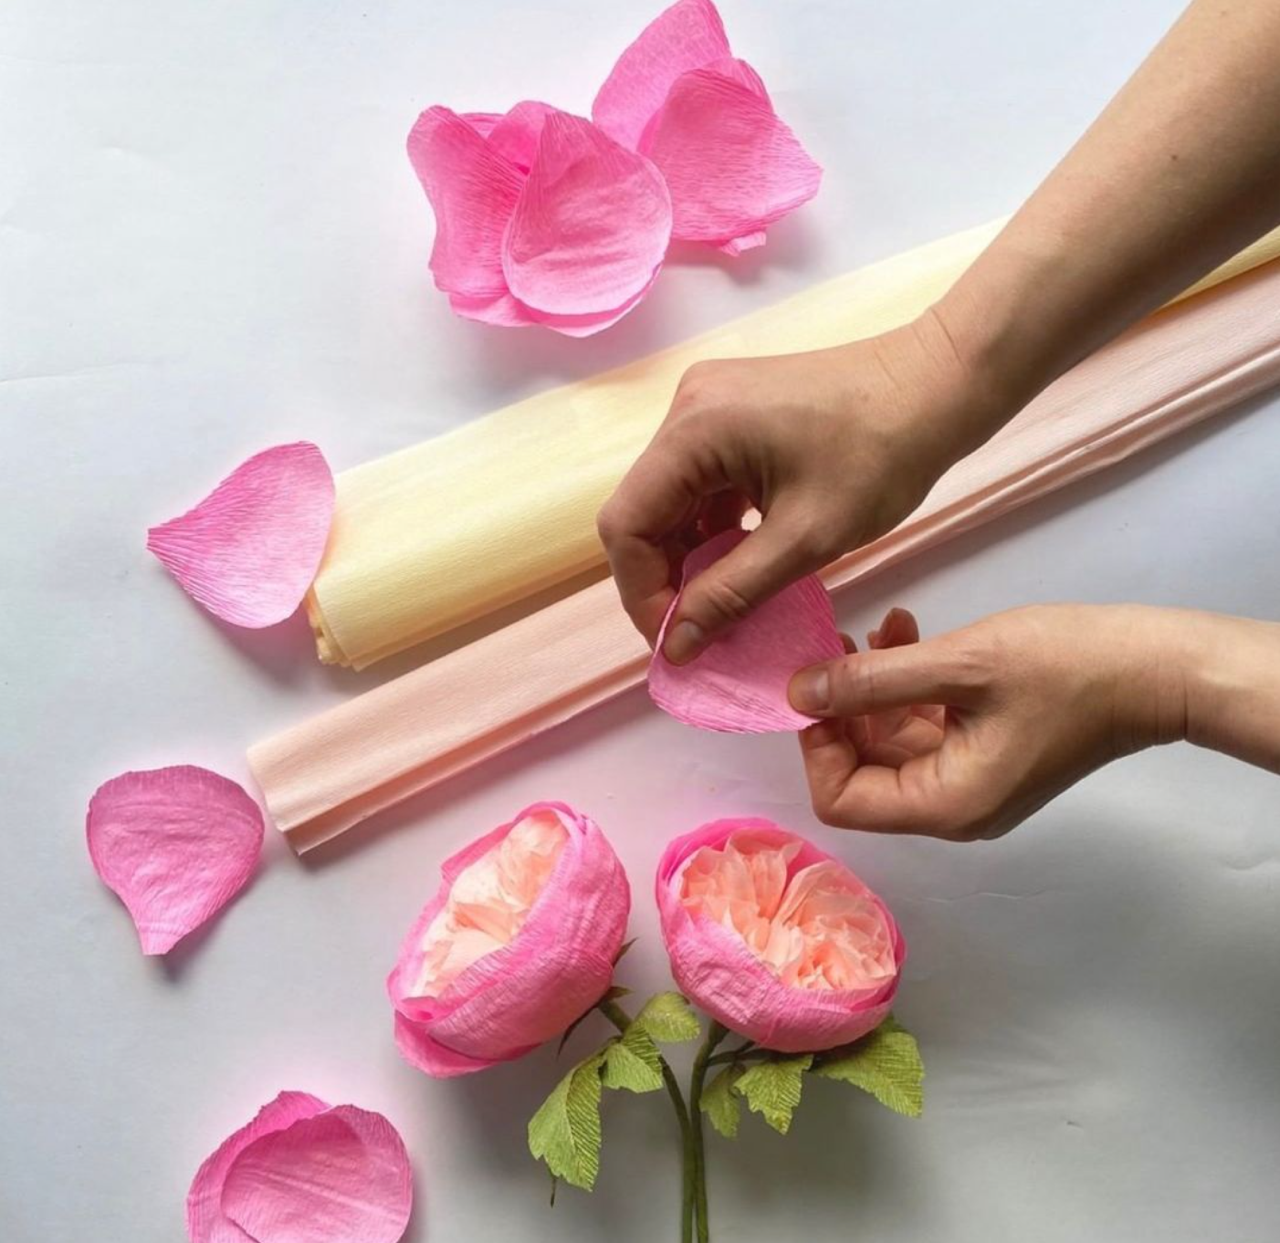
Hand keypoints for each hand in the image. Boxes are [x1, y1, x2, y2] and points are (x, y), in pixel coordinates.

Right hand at [596, 316, 997, 663]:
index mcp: (693, 431)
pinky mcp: (732, 413)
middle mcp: (686, 410)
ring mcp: (708, 406)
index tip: (676, 641)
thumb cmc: (883, 454)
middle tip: (700, 633)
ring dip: (691, 558)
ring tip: (724, 606)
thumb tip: (676, 645)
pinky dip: (714, 530)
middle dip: (666, 579)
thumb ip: (731, 594)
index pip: (627, 525)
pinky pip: (701, 483)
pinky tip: (743, 563)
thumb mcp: (806, 538)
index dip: (642, 592)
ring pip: (672, 501)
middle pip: (644, 512)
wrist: (940, 383)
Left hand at [788, 604, 1195, 840]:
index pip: (841, 799)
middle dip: (843, 706)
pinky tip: (907, 633)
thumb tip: (797, 693)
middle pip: (862, 771)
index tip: (820, 683)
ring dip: (875, 685)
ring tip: (881, 626)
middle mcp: (952, 806)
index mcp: (944, 804)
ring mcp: (971, 780)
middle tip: (838, 642)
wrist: (1156, 668)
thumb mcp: (959, 666)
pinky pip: (926, 726)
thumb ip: (872, 681)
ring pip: (891, 741)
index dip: (818, 744)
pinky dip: (909, 685)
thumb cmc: (1063, 667)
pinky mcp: (986, 751)